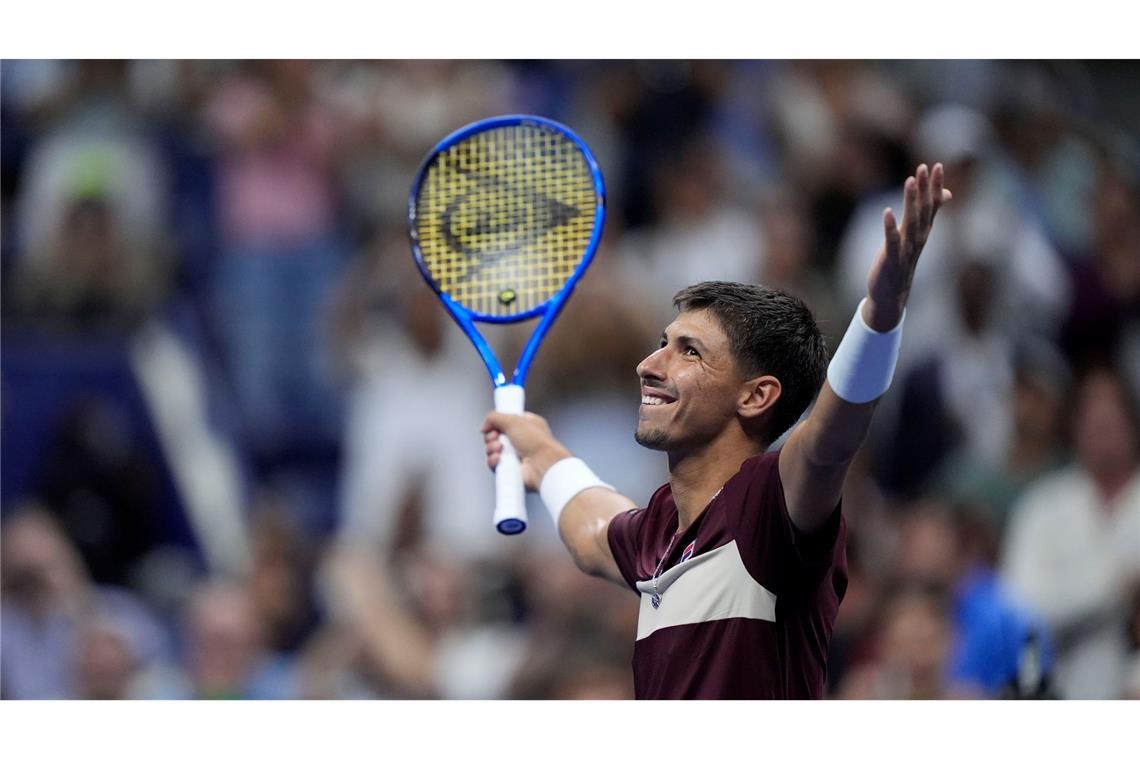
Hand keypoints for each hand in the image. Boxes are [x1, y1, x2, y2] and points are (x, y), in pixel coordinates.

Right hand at [481, 411, 570, 490]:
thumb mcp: (513, 420)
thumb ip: (494, 417)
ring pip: (492, 450)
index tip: (493, 424)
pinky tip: (499, 459)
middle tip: (496, 437)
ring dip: (491, 448)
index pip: (505, 421)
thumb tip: (484, 425)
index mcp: (526, 425)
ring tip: (500, 449)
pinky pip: (494, 464)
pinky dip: (493, 461)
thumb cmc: (537, 442)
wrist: (543, 465)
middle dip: (491, 436)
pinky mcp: (510, 469)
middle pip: (495, 435)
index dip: (496, 423)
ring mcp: (515, 455)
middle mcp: (521, 440)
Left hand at [864, 163, 951, 330]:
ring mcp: (906, 249)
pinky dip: (891, 227)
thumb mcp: (917, 235)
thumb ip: (929, 213)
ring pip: (911, 222)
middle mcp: (919, 238)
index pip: (932, 205)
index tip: (937, 165)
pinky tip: (887, 211)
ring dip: (911, 201)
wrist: (892, 294)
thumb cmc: (903, 260)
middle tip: (924, 167)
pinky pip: (892, 241)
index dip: (935, 186)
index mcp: (923, 231)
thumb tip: (945, 194)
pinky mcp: (892, 259)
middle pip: (924, 209)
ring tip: (910, 181)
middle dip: (924, 188)